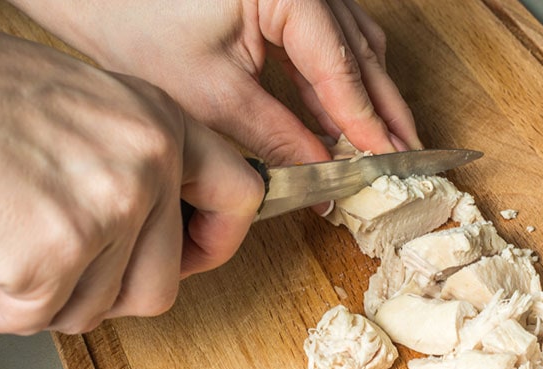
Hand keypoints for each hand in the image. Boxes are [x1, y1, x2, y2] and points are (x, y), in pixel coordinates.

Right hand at [0, 28, 263, 333]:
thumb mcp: (86, 111)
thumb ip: (131, 168)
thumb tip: (152, 236)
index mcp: (159, 122)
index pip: (237, 194)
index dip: (217, 240)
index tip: (193, 257)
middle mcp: (148, 161)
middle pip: (159, 285)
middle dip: (103, 293)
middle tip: (58, 267)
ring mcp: (109, 206)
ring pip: (94, 309)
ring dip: (44, 295)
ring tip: (6, 239)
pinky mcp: (56, 250)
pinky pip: (35, 314)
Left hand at [10, 0, 422, 165]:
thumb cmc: (138, 22)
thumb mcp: (212, 93)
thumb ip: (275, 135)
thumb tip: (319, 172)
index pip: (343, 69)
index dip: (368, 124)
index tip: (388, 164)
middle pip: (363, 55)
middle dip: (383, 112)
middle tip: (404, 160)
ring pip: (356, 48)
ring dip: (366, 99)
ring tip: (379, 148)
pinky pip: (332, 42)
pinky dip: (340, 84)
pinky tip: (342, 119)